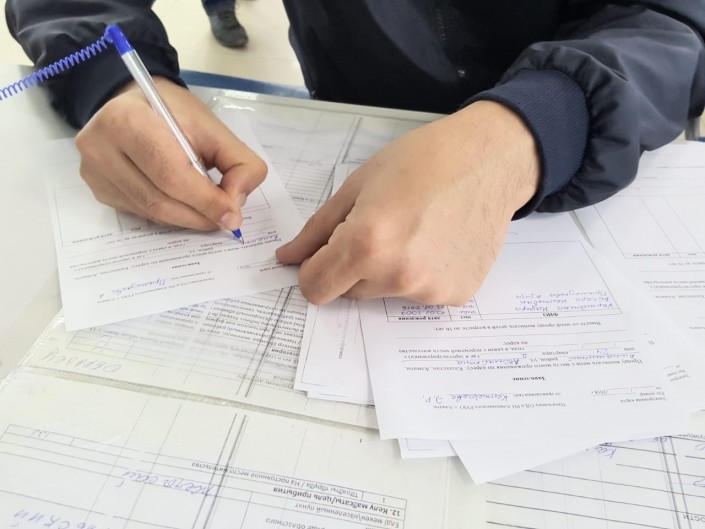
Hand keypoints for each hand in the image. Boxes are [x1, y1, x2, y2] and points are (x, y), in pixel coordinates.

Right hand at [75, 78, 266, 230]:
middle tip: (226, 219)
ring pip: (150, 212)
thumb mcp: (213, 127)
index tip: (233, 216)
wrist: (134, 104)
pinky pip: (141, 213)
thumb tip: (235, 202)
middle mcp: (100, 147)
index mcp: (128, 120)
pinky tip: (184, 205)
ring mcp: (94, 171)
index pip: (170, 173)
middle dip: (199, 215)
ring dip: (187, 219)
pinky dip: (170, 216)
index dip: (205, 200)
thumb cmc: (174, 114)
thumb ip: (238, 162)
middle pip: (158, 199)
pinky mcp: (97, 189)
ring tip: (209, 213)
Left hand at [276, 101, 539, 305]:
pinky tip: (437, 242)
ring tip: (413, 231)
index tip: (323, 253)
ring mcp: (431, 290)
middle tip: (380, 228)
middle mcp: (399, 276)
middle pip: (350, 292)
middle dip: (352, 267)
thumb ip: (318, 229)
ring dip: (386, 271)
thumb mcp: (358, 185)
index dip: (313, 270)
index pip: (316, 288)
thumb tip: (288, 258)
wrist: (489, 160)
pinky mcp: (456, 295)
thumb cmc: (422, 161)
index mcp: (367, 244)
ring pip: (384, 293)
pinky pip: (418, 294)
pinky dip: (419, 275)